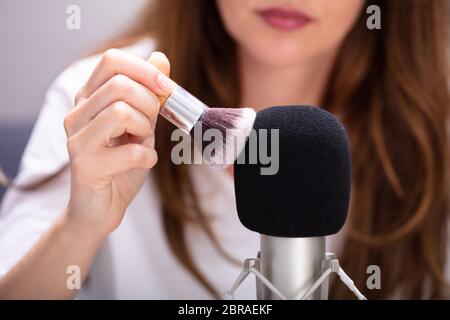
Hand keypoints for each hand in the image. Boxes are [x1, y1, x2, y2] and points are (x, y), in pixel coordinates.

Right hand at [63, 49, 171, 239]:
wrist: (100, 208)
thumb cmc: (122, 164)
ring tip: (143, 142)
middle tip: (150, 125)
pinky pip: (129, 151)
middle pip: (119, 85)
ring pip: (120, 112)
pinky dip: (147, 157)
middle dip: (149, 104)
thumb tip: (161, 57)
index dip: (145, 69)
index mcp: (89, 98)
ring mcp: (77, 140)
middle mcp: (77, 114)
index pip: (112, 61)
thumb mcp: (141, 124)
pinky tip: (143, 162)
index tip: (165, 87)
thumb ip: (148, 94)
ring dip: (145, 128)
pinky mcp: (85, 166)